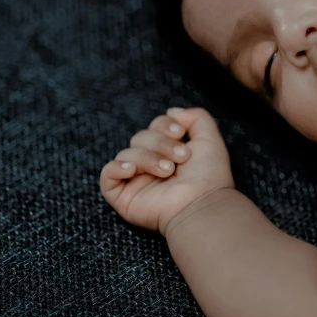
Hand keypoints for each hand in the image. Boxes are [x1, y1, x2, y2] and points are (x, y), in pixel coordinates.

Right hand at [99, 107, 234, 236]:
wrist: (203, 204)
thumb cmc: (209, 176)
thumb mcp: (209, 138)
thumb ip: (195, 117)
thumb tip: (171, 111)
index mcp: (168, 152)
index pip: (155, 126)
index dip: (164, 124)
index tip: (180, 133)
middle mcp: (151, 165)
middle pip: (140, 137)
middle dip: (160, 143)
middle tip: (180, 158)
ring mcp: (136, 181)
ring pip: (127, 153)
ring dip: (148, 158)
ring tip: (168, 171)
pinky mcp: (123, 197)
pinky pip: (107, 175)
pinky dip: (116, 167)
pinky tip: (131, 169)